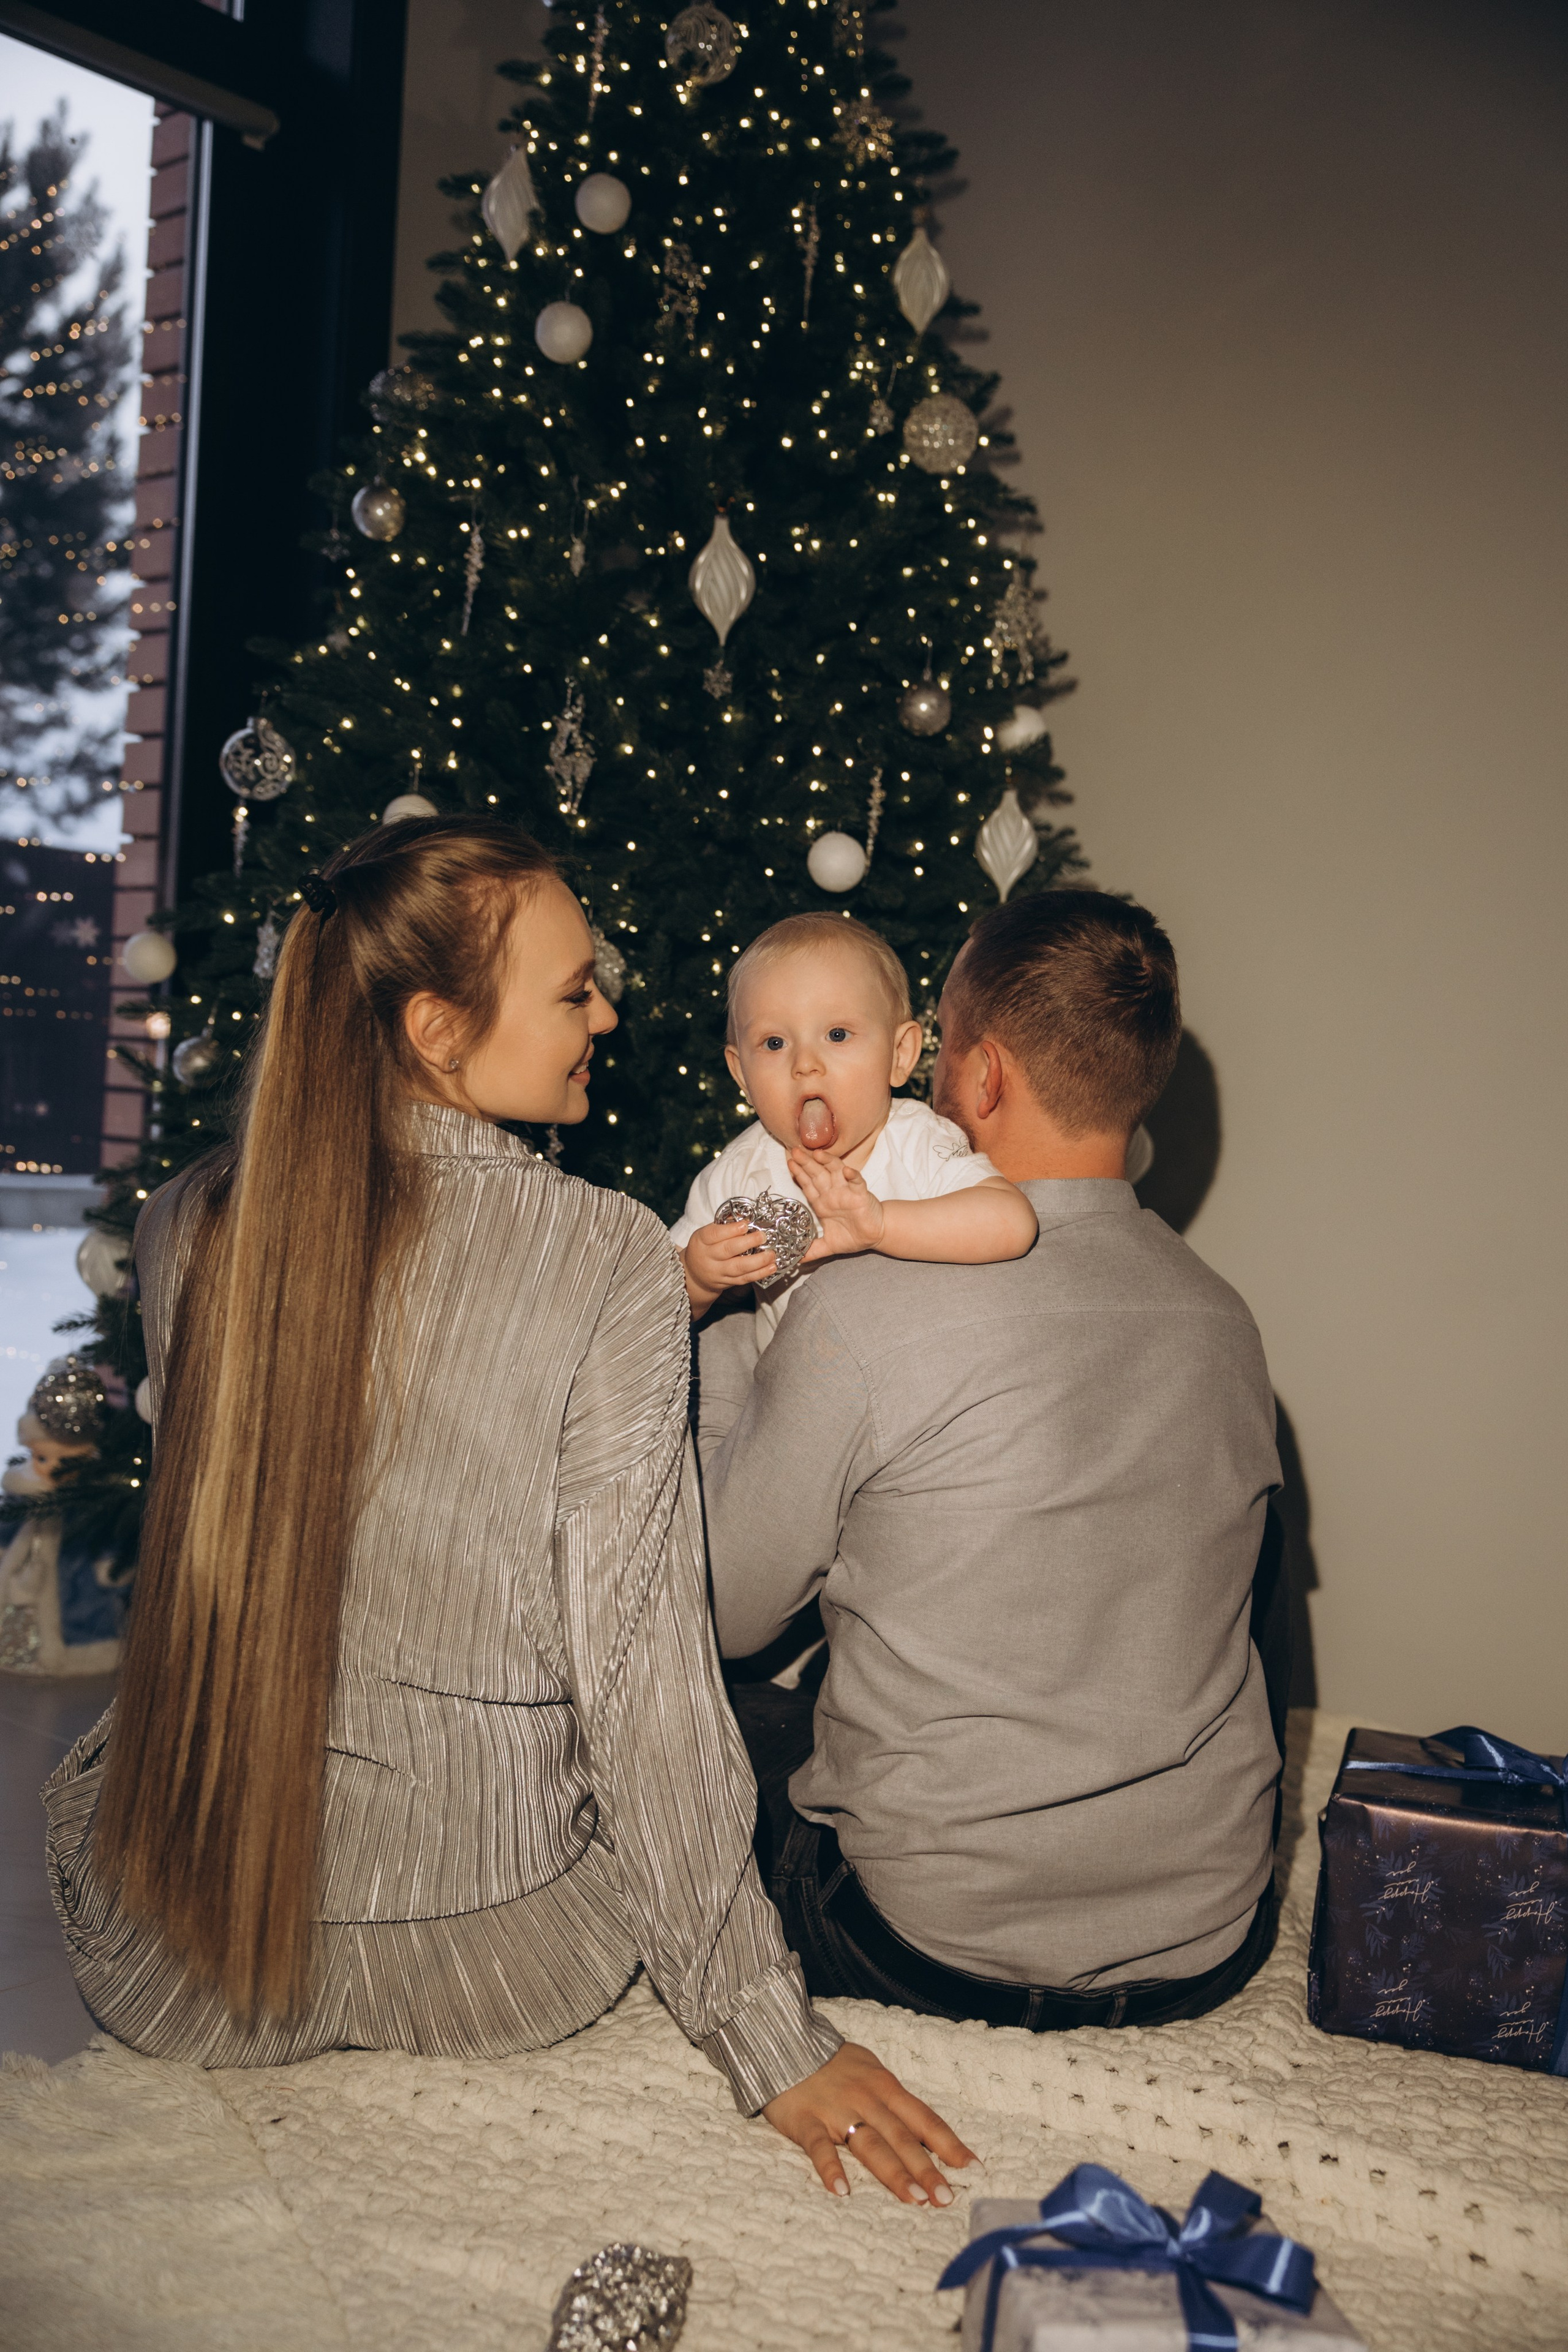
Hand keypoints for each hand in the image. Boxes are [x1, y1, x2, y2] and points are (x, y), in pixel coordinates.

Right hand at [681, 1218, 777, 1314]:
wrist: (694, 1275)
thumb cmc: (704, 1249)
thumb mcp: (705, 1234)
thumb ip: (723, 1226)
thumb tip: (746, 1217)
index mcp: (701, 1241)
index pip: (714, 1234)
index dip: (730, 1230)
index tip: (745, 1225)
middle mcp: (708, 1257)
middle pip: (728, 1250)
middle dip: (748, 1242)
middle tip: (762, 1236)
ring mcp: (718, 1272)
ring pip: (739, 1267)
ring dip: (758, 1261)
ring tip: (771, 1254)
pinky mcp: (727, 1282)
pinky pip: (745, 1279)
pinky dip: (760, 1273)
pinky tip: (771, 1267)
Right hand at [763, 2041, 976, 2201]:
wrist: (784, 2041)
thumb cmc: (833, 2064)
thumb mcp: (870, 2072)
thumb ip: (893, 2102)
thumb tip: (924, 2132)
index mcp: (885, 2087)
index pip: (924, 2118)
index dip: (948, 2143)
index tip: (972, 2168)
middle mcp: (866, 2099)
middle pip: (902, 2137)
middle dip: (927, 2169)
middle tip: (946, 2199)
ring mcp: (836, 2111)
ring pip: (870, 2145)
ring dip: (894, 2173)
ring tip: (915, 2200)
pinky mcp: (806, 2121)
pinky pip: (820, 2148)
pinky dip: (831, 2168)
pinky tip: (841, 2191)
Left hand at [786, 1148, 886, 1261]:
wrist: (874, 1236)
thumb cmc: (853, 1236)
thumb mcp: (828, 1245)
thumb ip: (812, 1251)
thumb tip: (797, 1260)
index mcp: (822, 1203)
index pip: (808, 1185)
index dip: (799, 1174)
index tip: (789, 1163)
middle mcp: (833, 1193)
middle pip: (817, 1174)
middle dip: (806, 1163)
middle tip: (795, 1151)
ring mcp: (847, 1192)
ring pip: (836, 1172)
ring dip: (827, 1162)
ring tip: (817, 1154)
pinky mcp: (861, 1194)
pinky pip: (857, 1182)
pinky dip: (852, 1176)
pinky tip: (846, 1171)